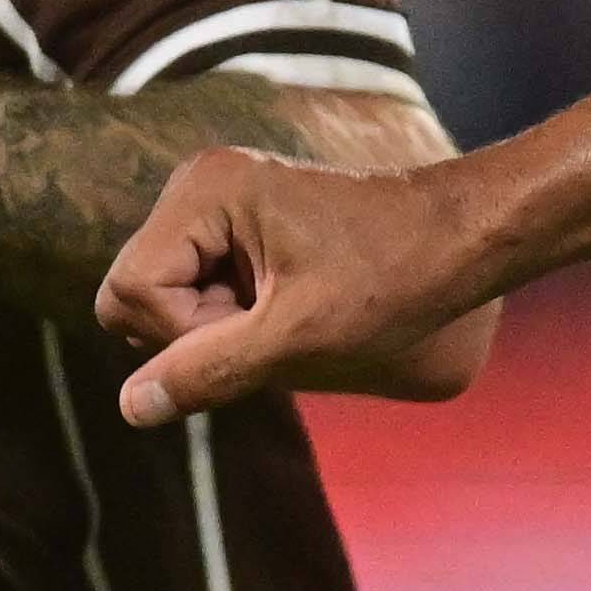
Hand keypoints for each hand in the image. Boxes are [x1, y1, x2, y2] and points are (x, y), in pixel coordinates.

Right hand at [110, 135, 511, 419]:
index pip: (129, 292)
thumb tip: (131, 407)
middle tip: (278, 324)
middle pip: (141, 292)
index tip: (258, 329)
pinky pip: (201, 288)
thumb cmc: (395, 280)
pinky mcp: (237, 223)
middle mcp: (199, 183)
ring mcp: (217, 200)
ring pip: (169, 297)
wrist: (461, 239)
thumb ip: (209, 372)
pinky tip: (292, 307)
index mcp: (206, 190)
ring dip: (222, 328)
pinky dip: (239, 315)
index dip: (184, 335)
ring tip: (291, 315)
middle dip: (200, 331)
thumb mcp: (299, 339)